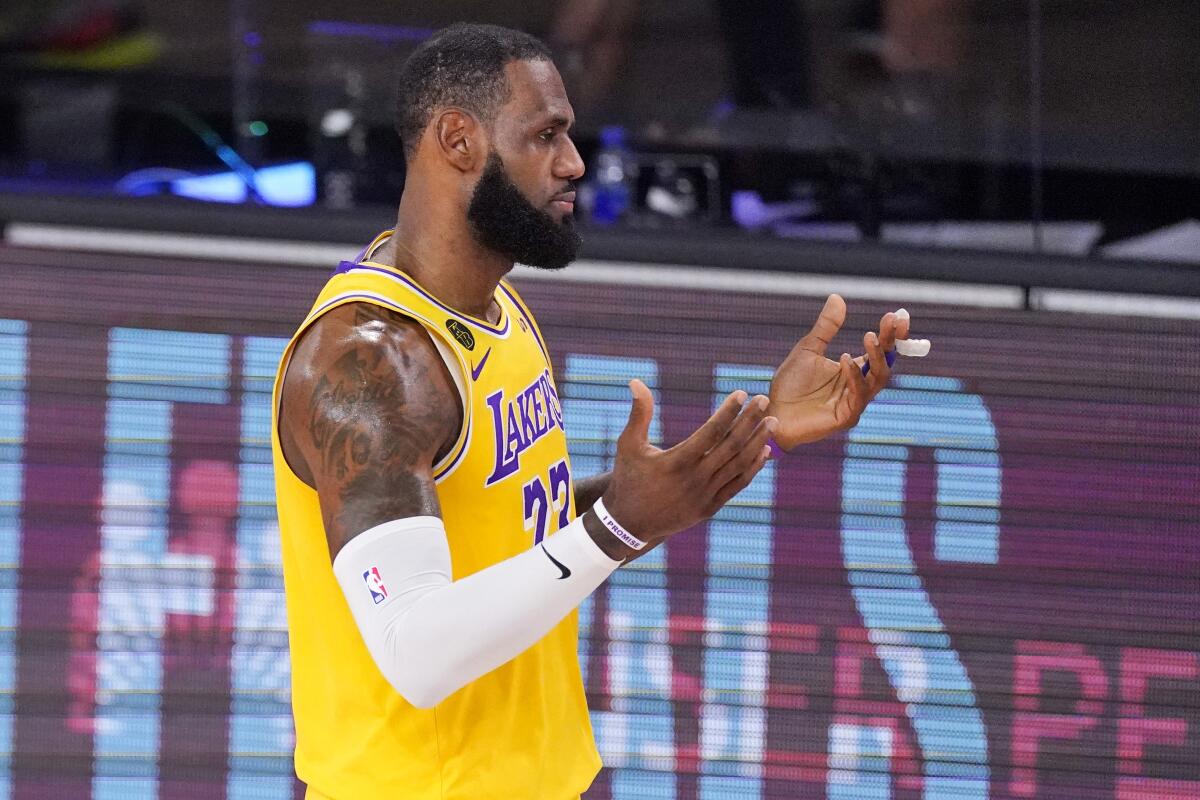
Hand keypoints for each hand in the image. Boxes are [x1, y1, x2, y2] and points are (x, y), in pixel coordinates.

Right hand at [588, 380, 776, 558]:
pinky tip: (764, 450)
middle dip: (750, 421)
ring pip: (739, 465)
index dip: (728, 411)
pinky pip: (738, 484)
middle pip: (731, 445)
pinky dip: (753, 467)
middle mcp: (695, 479)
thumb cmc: (628, 479)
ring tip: (772, 422)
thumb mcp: (628, 445)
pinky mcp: (710, 507)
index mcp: (676, 462)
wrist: (629, 524)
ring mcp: (705, 496)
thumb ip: (639, 413)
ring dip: (758, 442)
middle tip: (765, 400)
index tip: (742, 393)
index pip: (711, 431)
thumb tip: (636, 381)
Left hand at [768, 294, 909, 449]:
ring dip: (876, 357)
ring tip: (869, 336)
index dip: (892, 334)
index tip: (898, 314)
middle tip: (892, 321)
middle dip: (890, 341)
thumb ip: (826, 327)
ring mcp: (854, 403)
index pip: (880, 351)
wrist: (772, 411)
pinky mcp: (846, 417)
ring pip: (877, 379)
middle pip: (885, 363)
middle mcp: (859, 386)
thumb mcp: (808, 349)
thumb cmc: (790, 385)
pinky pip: (858, 395)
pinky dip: (854, 376)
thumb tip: (837, 297)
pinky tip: (846, 360)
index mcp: (853, 370)